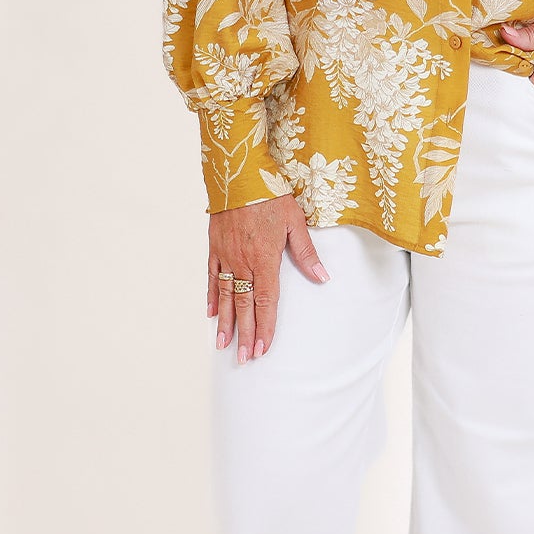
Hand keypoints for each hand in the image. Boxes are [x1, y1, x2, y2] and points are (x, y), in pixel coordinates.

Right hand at [207, 195, 328, 362]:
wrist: (239, 174)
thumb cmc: (270, 196)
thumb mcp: (296, 222)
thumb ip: (307, 253)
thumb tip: (323, 278)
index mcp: (265, 260)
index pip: (265, 302)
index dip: (265, 327)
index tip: (262, 349)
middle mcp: (242, 263)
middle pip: (243, 306)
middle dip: (244, 335)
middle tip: (243, 359)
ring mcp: (226, 256)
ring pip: (224, 297)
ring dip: (225, 323)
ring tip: (222, 345)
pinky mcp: (214, 247)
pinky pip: (211, 277)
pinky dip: (211, 297)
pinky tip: (210, 314)